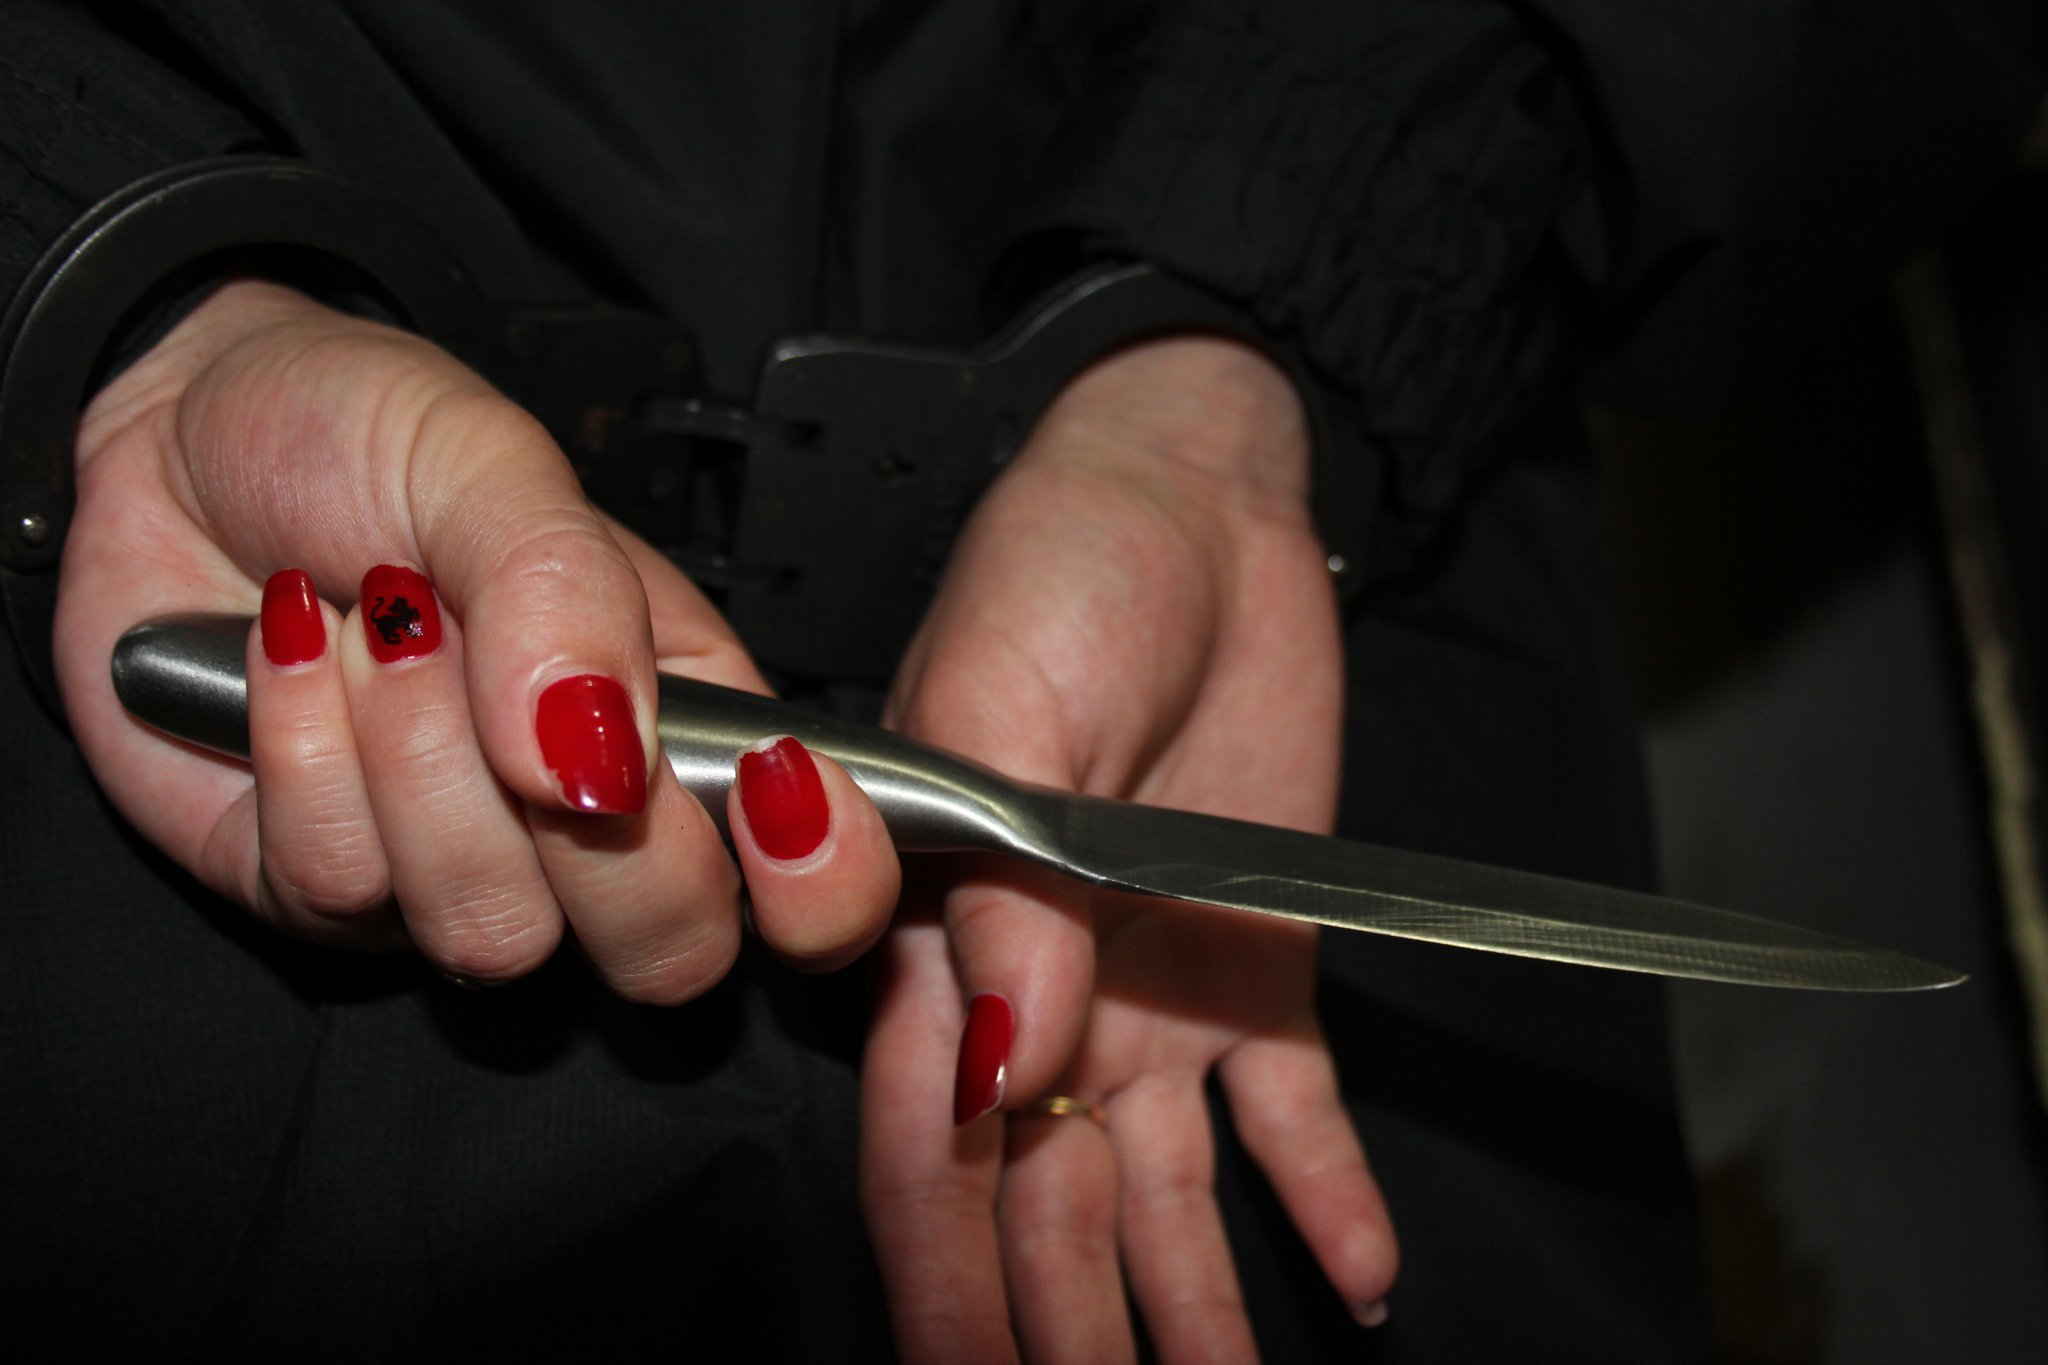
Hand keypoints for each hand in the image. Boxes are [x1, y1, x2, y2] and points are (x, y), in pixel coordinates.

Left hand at [57, 281, 898, 995]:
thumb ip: (568, 593)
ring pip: (493, 932)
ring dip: (417, 753)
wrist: (172, 437)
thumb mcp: (492, 460)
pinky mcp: (324, 891)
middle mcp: (594, 828)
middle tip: (513, 678)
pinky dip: (301, 742)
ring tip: (376, 622)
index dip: (826, 882)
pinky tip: (290, 648)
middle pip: (669, 953)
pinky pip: (338, 885)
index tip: (780, 792)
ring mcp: (461, 873)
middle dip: (592, 833)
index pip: (818, 883)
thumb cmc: (368, 434)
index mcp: (693, 725)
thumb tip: (601, 762)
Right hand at [860, 338, 1398, 1361]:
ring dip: (1188, 1306)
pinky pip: (1291, 1105)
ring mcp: (1152, 987)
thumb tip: (1004, 1066)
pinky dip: (1321, 1194)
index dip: (948, 1273)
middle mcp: (1041, 992)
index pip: (936, 1145)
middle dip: (1059, 1325)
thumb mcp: (1006, 702)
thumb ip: (1004, 894)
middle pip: (1043, 1202)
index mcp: (943, 937)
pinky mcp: (1260, 959)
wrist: (1198, 498)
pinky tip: (1353, 1281)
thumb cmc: (1062, 569)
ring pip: (1164, 1190)